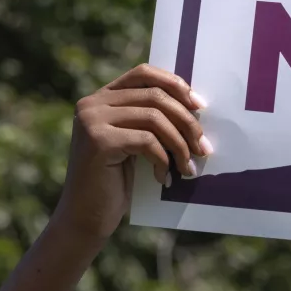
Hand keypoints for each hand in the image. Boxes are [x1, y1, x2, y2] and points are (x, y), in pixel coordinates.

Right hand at [52, 64, 210, 240]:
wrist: (87, 216)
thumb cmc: (117, 181)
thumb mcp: (136, 143)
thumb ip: (152, 120)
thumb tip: (197, 106)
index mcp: (102, 98)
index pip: (144, 73)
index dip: (175, 84)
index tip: (200, 105)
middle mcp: (92, 104)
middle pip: (155, 96)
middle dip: (187, 122)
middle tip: (204, 148)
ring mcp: (92, 120)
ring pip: (155, 118)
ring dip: (180, 144)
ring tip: (188, 166)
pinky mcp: (98, 141)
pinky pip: (147, 141)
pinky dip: (163, 160)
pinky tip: (164, 178)